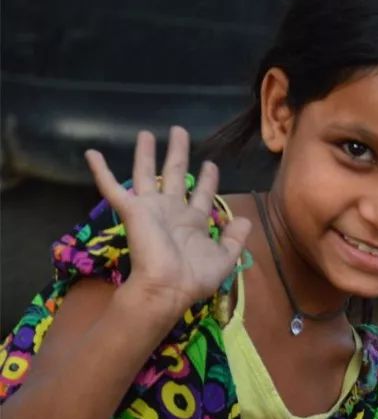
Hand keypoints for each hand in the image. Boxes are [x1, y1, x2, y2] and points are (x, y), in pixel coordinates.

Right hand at [85, 127, 249, 318]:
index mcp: (193, 221)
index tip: (211, 164)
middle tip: (180, 131)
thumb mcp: (224, 258)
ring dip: (145, 153)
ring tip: (146, 133)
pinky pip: (112, 187)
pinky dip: (101, 171)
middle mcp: (171, 211)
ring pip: (147, 173)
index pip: (202, 193)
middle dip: (178, 153)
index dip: (208, 179)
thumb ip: (235, 238)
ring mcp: (150, 208)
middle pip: (176, 174)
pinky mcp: (132, 210)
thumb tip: (245, 219)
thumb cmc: (195, 277)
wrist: (168, 287)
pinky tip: (91, 152)